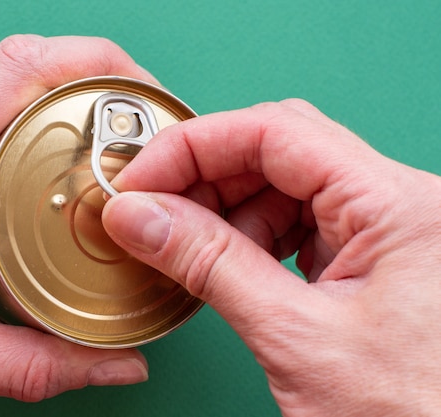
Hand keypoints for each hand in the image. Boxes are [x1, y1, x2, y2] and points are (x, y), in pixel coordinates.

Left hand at [0, 35, 154, 400]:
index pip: (17, 69)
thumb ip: (24, 364)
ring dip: (57, 89)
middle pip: (15, 57)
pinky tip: (43, 150)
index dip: (95, 64)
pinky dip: (22, 106)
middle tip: (137, 120)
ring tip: (103, 134)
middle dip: (92, 73)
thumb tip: (112, 366)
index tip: (142, 93)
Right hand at [102, 99, 440, 415]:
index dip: (193, 147)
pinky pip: (296, 223)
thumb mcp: (294, 337)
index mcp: (398, 206)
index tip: (140, 178)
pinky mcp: (367, 259)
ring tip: (183, 248)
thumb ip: (210, 264)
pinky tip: (224, 264)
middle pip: (277, 152)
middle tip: (148, 212)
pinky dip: (248, 238)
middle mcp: (397, 205)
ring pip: (282, 186)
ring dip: (223, 212)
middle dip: (203, 179)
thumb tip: (139, 216)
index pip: (275, 133)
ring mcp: (383, 231)